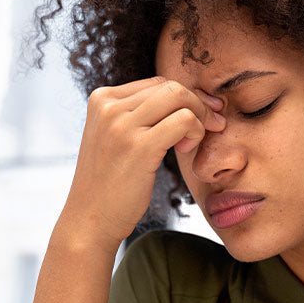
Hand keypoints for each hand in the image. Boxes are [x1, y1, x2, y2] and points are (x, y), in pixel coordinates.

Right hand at [63, 77, 225, 250]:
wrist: (90, 218)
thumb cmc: (110, 182)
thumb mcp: (114, 138)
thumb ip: (138, 115)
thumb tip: (185, 97)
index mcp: (101, 99)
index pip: (156, 83)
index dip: (186, 97)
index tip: (203, 114)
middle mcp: (109, 106)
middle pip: (171, 87)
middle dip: (199, 104)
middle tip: (213, 125)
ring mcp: (122, 125)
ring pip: (179, 98)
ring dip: (200, 118)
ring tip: (191, 143)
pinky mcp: (139, 146)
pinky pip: (184, 121)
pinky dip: (195, 131)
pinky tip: (185, 150)